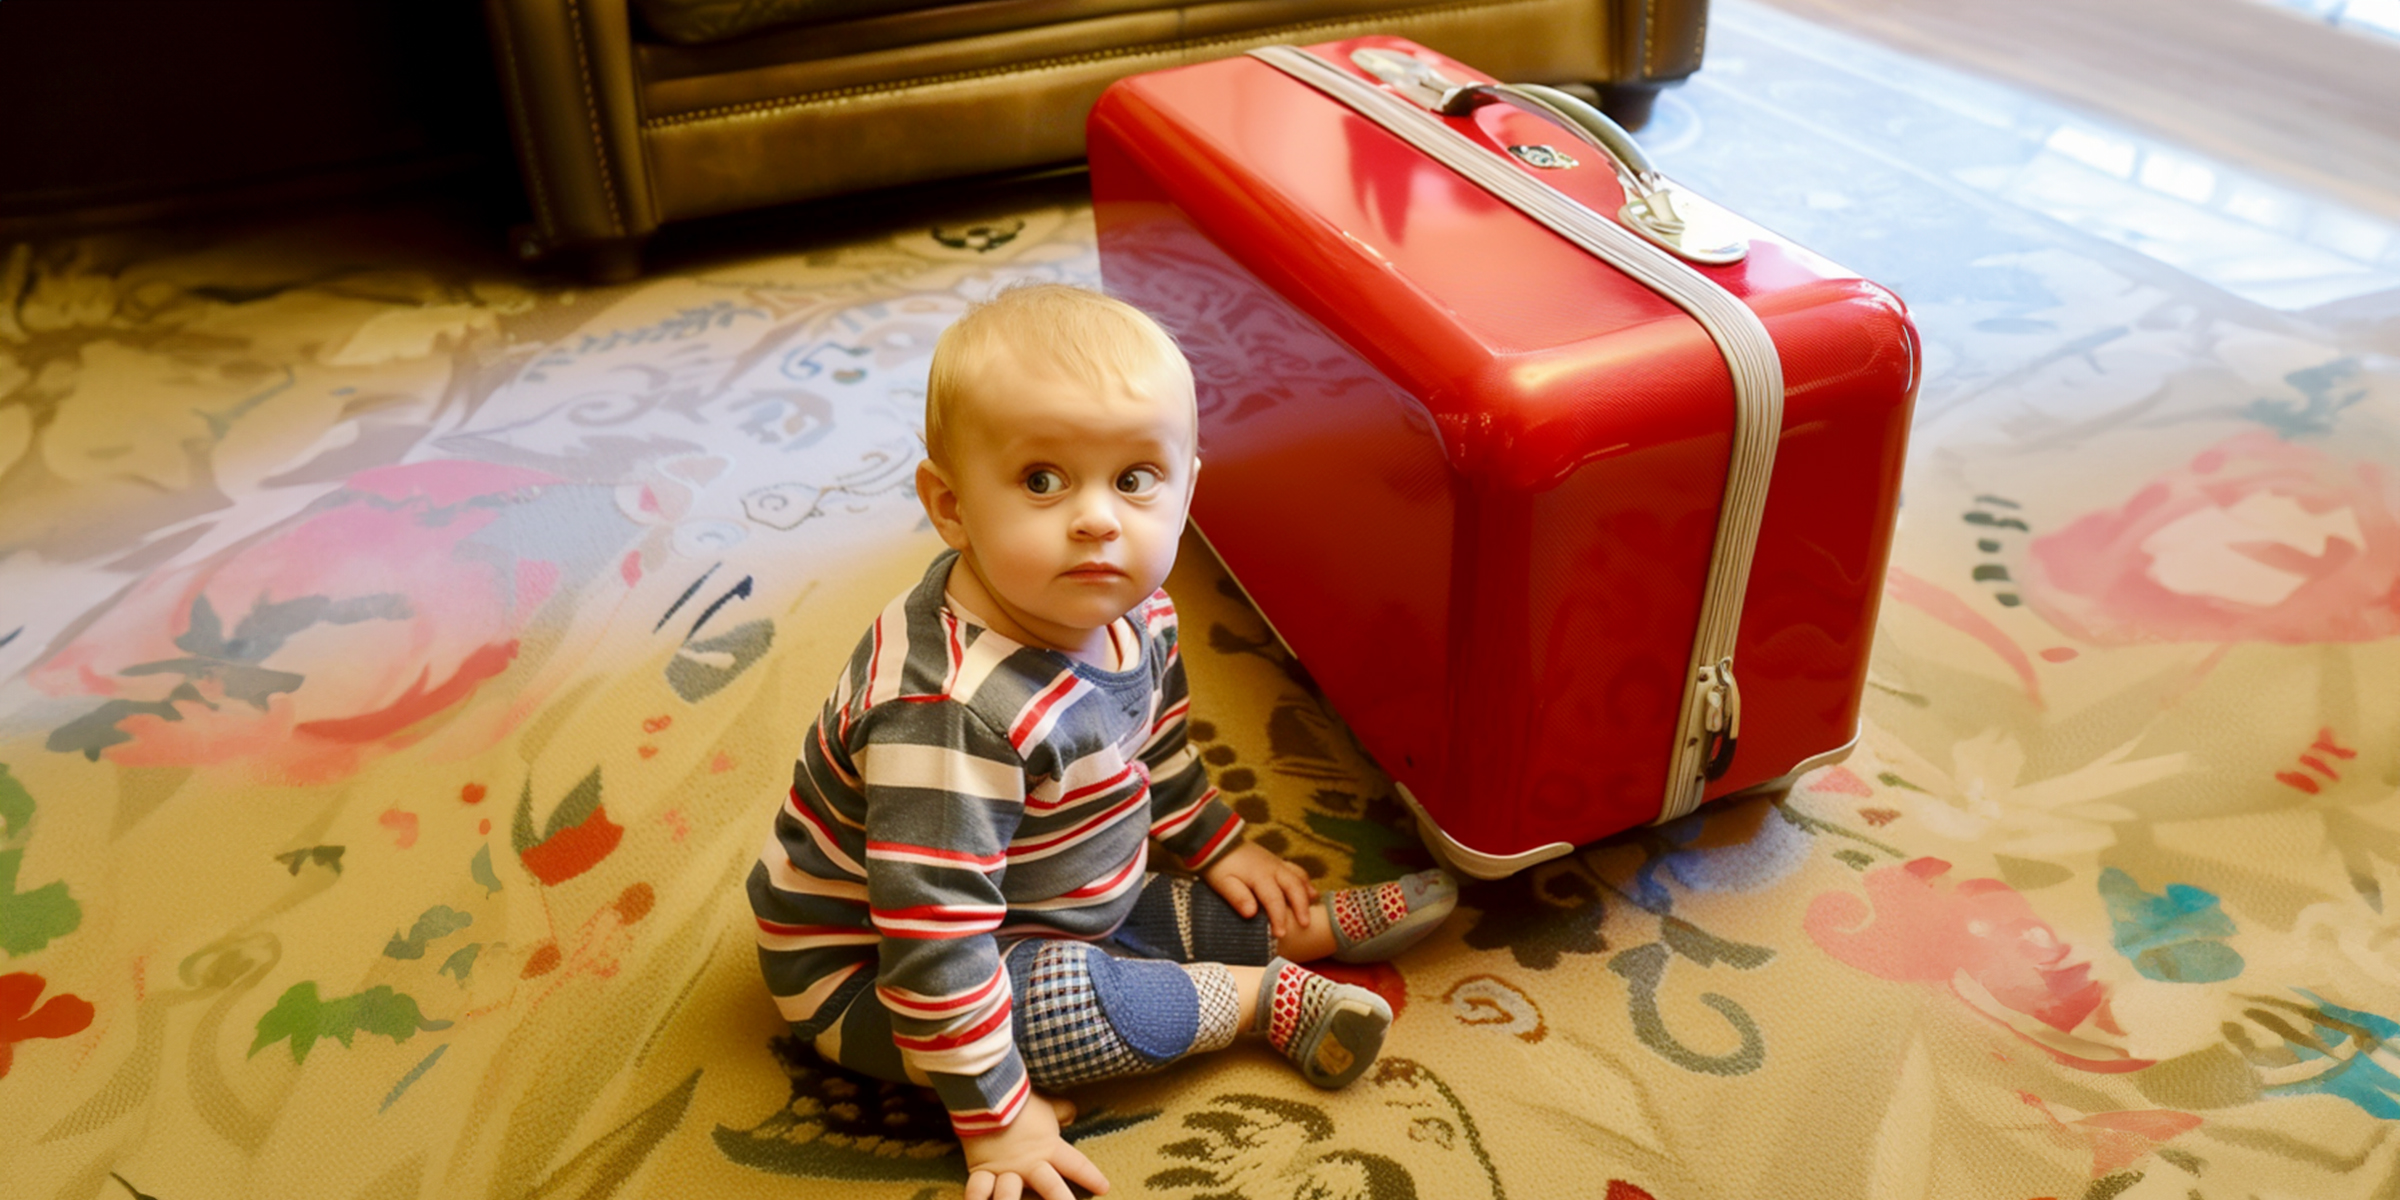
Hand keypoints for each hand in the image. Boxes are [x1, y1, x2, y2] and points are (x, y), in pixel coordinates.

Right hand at [962, 1091, 1109, 1199]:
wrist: (988, 1093)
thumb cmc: (1021, 1100)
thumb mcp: (1047, 1106)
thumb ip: (1062, 1112)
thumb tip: (1072, 1114)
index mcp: (1048, 1148)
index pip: (1075, 1164)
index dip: (1090, 1176)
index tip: (1104, 1188)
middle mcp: (1028, 1164)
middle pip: (1050, 1186)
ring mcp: (1004, 1170)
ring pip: (1010, 1196)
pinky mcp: (981, 1170)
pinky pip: (977, 1191)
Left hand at [1201, 841, 1319, 940]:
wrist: (1217, 839)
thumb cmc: (1218, 864)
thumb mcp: (1222, 882)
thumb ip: (1238, 897)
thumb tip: (1252, 914)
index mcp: (1260, 876)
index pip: (1274, 900)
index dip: (1279, 918)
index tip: (1281, 934)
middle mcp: (1273, 868)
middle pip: (1294, 887)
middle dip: (1301, 906)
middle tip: (1305, 924)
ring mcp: (1276, 863)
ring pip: (1299, 876)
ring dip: (1307, 892)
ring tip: (1313, 907)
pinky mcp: (1275, 860)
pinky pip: (1296, 870)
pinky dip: (1305, 881)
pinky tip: (1309, 890)